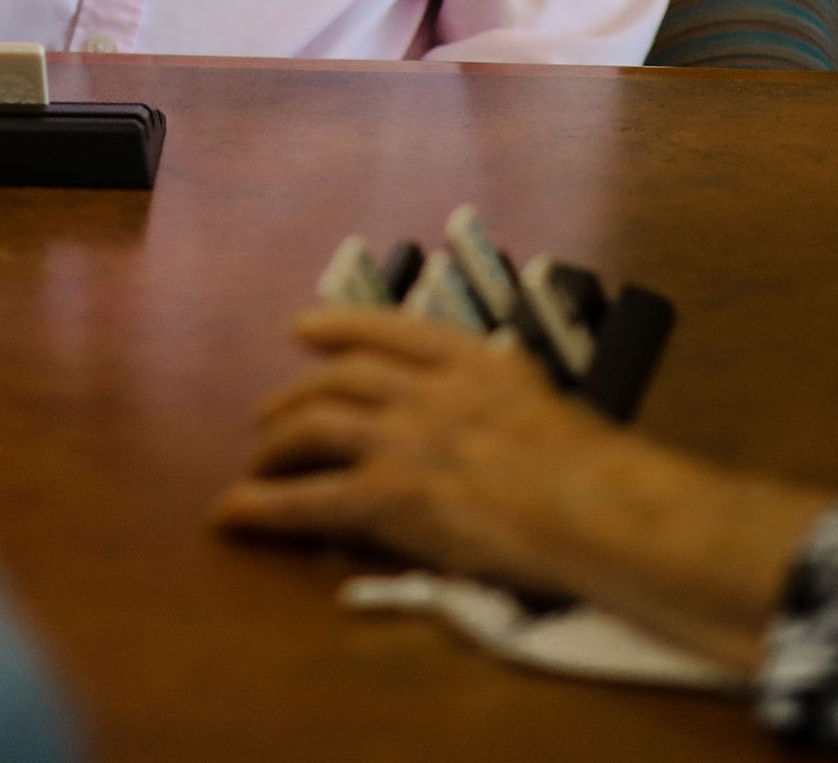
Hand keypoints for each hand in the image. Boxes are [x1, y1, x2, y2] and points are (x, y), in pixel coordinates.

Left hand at [213, 306, 834, 678]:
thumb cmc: (601, 475)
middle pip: (340, 376)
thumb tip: (495, 411)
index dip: (338, 324)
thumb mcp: (552, 408)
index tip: (303, 328)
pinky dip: (262, 507)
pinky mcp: (390, 495)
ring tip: (254, 461)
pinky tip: (232, 513)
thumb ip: (509, 399)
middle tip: (269, 413)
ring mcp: (407, 439)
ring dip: (275, 443)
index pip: (391, 329)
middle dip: (296, 392)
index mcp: (476, 363)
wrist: (605, 510)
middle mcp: (431, 390)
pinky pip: (309, 500)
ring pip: (315, 425)